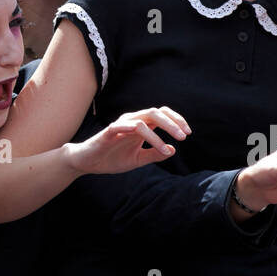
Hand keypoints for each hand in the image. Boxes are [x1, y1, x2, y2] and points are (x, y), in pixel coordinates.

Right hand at [65, 106, 189, 175]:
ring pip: (144, 119)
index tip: (188, 133)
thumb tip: (172, 150)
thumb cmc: (112, 158)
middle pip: (156, 113)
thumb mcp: (138, 159)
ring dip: (160, 132)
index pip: (162, 115)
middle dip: (173, 123)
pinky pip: (123, 126)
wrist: (88, 162)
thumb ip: (154, 155)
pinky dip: (136, 130)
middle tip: (184, 136)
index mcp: (141, 125)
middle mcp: (132, 121)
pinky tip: (148, 138)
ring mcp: (121, 125)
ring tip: (169, 146)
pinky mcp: (109, 132)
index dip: (176, 120)